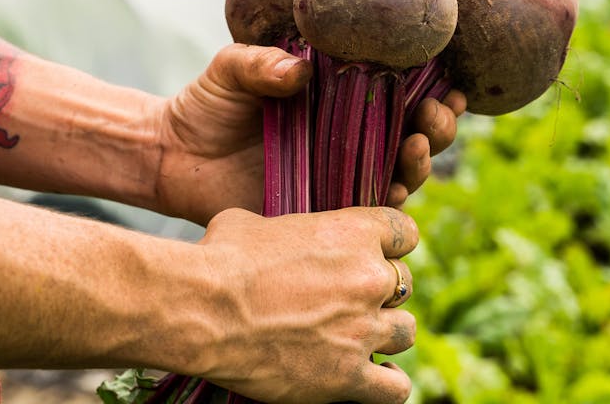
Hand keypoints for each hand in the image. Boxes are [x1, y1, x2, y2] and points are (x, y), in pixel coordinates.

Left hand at [153, 44, 463, 223]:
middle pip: (415, 135)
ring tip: (416, 146)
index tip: (449, 82)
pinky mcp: (324, 211)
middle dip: (438, 127)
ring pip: (402, 174)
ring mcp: (341, 175)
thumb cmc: (206, 104)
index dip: (435, 89)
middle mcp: (351, 137)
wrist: (171, 155)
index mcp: (341, 98)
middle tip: (433, 116)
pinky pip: (367, 214)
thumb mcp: (231, 70)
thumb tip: (298, 70)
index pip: (402, 92)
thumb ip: (261, 63)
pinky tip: (394, 190)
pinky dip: (389, 204)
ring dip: (421, 162)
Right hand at [194, 206, 418, 403]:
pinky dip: (387, 384)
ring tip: (359, 337)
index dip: (391, 243)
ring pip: (406, 332)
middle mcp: (369, 278)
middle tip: (349, 299)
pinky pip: (395, 388)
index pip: (405, 232)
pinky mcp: (348, 375)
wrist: (202, 310)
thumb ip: (288, 229)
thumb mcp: (255, 222)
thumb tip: (273, 236)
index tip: (374, 253)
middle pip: (404, 283)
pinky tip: (370, 377)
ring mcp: (362, 329)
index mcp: (353, 232)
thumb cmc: (220, 258)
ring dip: (386, 333)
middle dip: (380, 291)